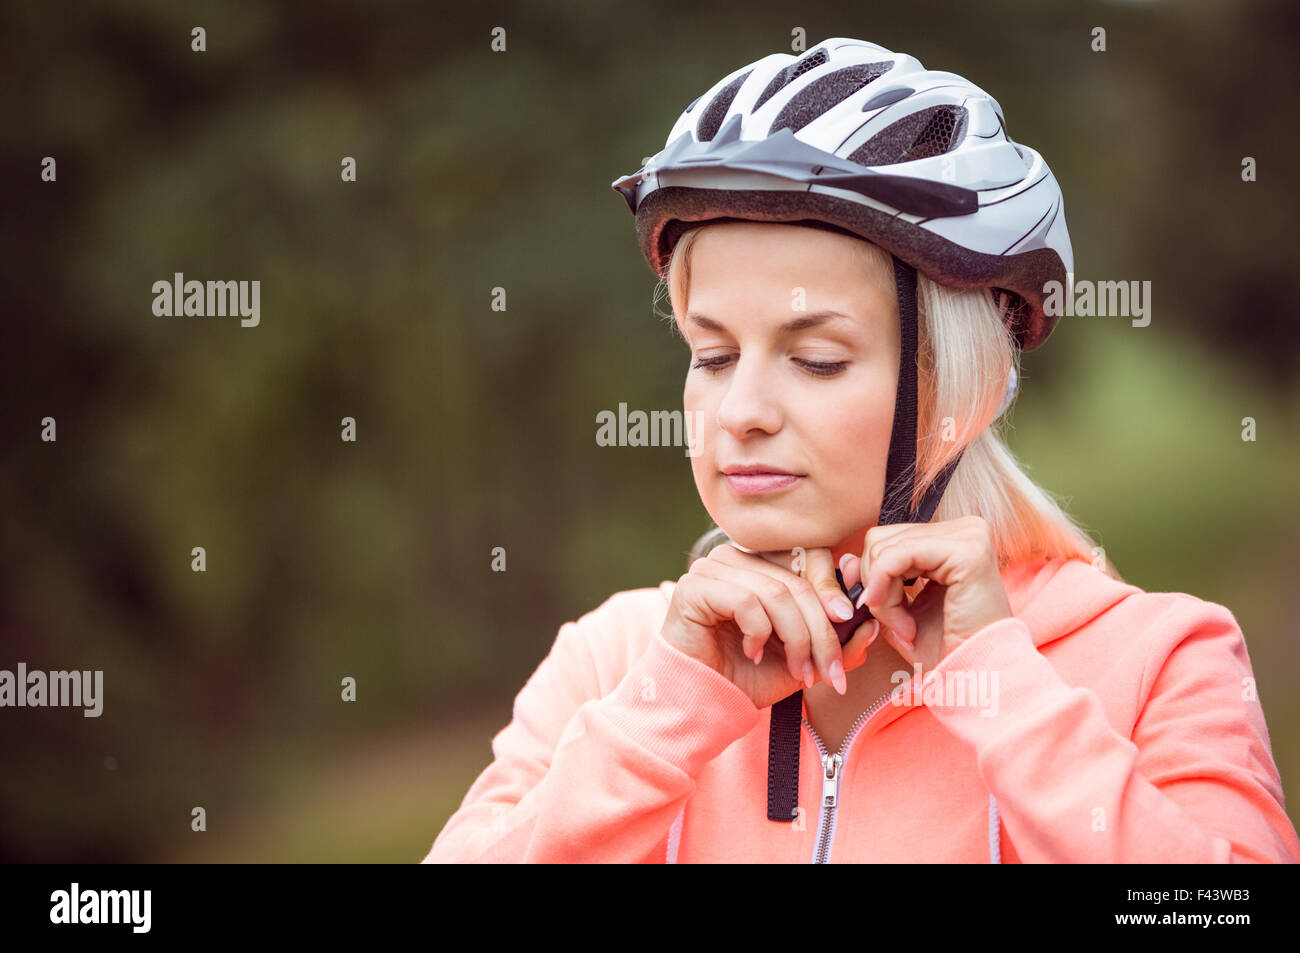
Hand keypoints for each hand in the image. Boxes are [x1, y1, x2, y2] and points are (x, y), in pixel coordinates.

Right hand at [661, 543, 879, 709]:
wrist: (703, 702)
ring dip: (796, 639)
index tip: (848, 622)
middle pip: (797, 581)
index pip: (807, 554)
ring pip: (776, 593)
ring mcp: (711, 569)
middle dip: (820, 630)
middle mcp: (735, 557)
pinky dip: (759, 633)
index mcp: (761, 562)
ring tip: (798, 672)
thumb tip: (873, 622)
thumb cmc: (748, 676)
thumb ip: (837, 640)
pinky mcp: (694, 588)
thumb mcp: (804, 659)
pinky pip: (746, 601)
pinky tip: (752, 653)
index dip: (831, 586)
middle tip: (829, 669)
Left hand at [838, 516, 1012, 675]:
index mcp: (950, 539)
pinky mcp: (966, 550)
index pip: (887, 539)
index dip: (869, 575)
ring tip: (904, 628)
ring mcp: (968, 535)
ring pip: (885, 549)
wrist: (978, 677)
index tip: (873, 610)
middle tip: (895, 625)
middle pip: (881, 540)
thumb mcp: (898, 611)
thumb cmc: (946, 649)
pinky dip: (886, 590)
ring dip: (882, 596)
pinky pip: (896, 556)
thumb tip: (847, 558)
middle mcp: (963, 529)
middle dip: (874, 586)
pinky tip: (902, 624)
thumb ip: (875, 582)